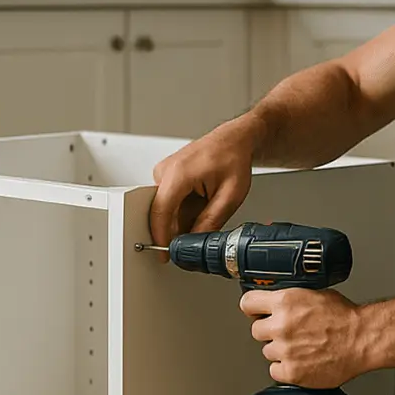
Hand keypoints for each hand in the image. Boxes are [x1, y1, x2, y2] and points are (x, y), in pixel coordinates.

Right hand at [148, 119, 259, 248]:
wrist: (234, 140)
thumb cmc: (233, 158)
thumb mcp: (230, 196)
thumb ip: (211, 220)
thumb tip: (195, 240)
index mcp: (178, 174)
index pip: (160, 212)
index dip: (161, 237)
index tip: (163, 254)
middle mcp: (165, 171)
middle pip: (160, 212)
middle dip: (175, 230)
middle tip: (195, 237)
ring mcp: (163, 172)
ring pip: (165, 208)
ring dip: (182, 218)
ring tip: (205, 208)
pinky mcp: (166, 175)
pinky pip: (169, 201)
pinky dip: (182, 210)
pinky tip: (200, 204)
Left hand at [241, 289, 370, 388]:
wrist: (363, 339)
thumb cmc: (346, 318)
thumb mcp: (316, 294)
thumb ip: (292, 299)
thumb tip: (279, 302)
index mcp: (285, 302)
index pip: (248, 303)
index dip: (253, 309)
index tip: (256, 313)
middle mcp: (281, 325)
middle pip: (256, 330)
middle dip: (270, 332)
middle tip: (288, 333)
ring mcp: (285, 350)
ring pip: (267, 352)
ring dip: (280, 351)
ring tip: (301, 348)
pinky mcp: (291, 371)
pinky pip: (275, 371)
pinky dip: (286, 369)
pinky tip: (301, 361)